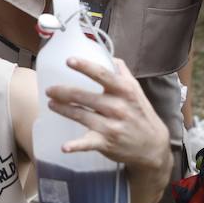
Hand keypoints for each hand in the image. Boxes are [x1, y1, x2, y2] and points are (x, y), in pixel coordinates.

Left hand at [45, 57, 170, 172]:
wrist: (154, 146)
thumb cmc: (141, 113)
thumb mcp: (136, 90)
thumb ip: (122, 72)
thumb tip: (108, 55)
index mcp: (125, 91)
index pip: (102, 74)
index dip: (85, 67)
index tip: (69, 61)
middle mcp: (118, 107)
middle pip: (84, 96)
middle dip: (63, 92)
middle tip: (50, 89)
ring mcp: (112, 126)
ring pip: (80, 115)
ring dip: (62, 109)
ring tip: (50, 103)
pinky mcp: (107, 143)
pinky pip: (88, 143)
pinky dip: (76, 146)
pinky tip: (64, 147)